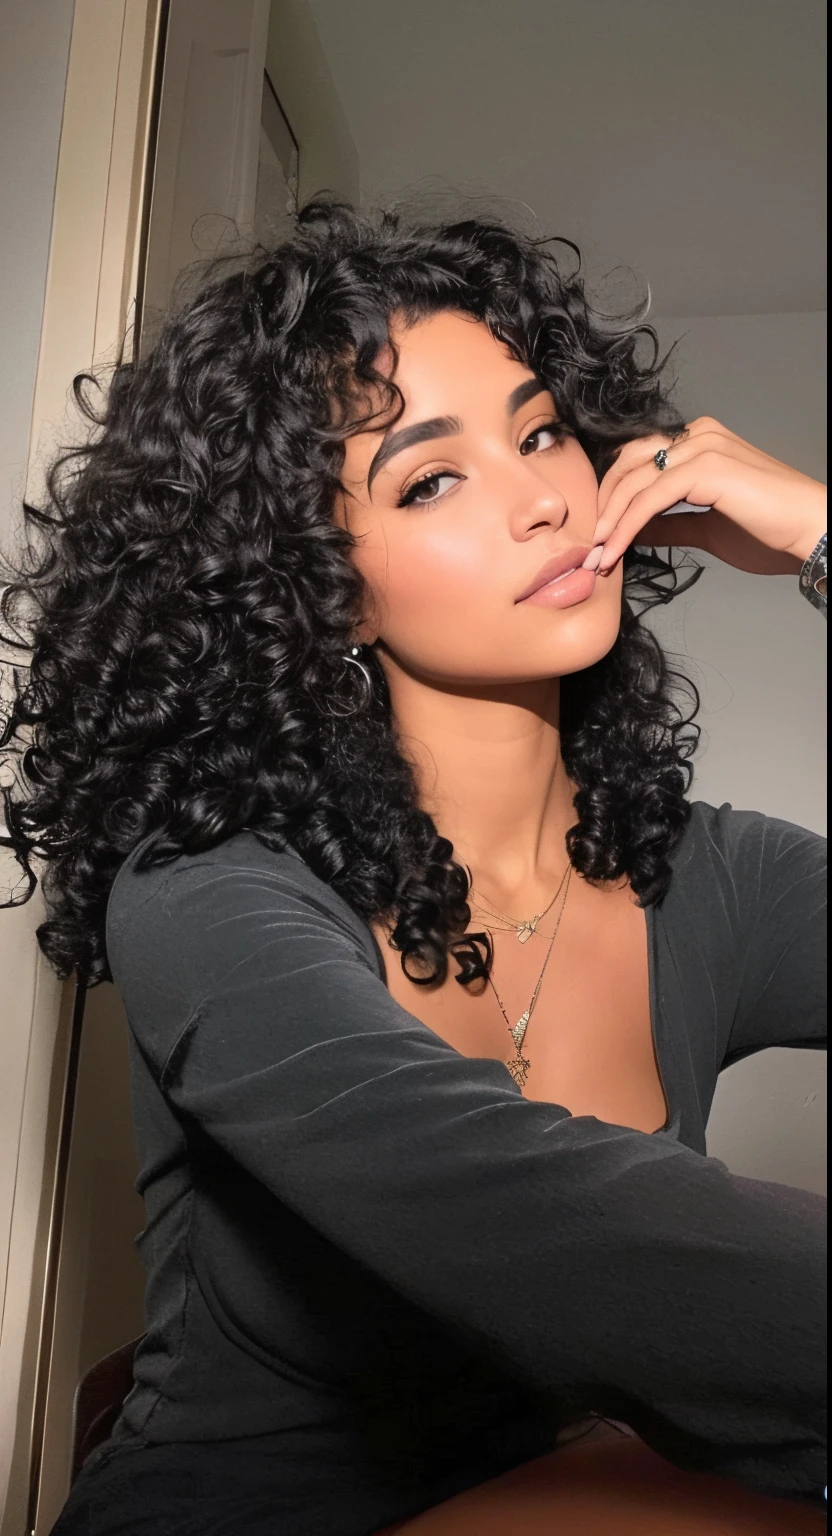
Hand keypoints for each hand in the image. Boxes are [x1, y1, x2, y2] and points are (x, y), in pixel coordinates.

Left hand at [591, 417, 826, 576]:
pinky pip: (651, 498)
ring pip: (635, 481)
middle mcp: (698, 435)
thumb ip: (669, 523)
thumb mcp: (706, 527)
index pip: (638, 460)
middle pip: (627, 463)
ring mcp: (703, 447)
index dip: (612, 497)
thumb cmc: (770, 532)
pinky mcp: (707, 468)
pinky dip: (627, 526)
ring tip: (597, 555)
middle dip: (603, 505)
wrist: (811, 533)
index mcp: (699, 441)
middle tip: (590, 545)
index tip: (599, 536)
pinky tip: (616, 550)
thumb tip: (633, 530)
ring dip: (610, 521)